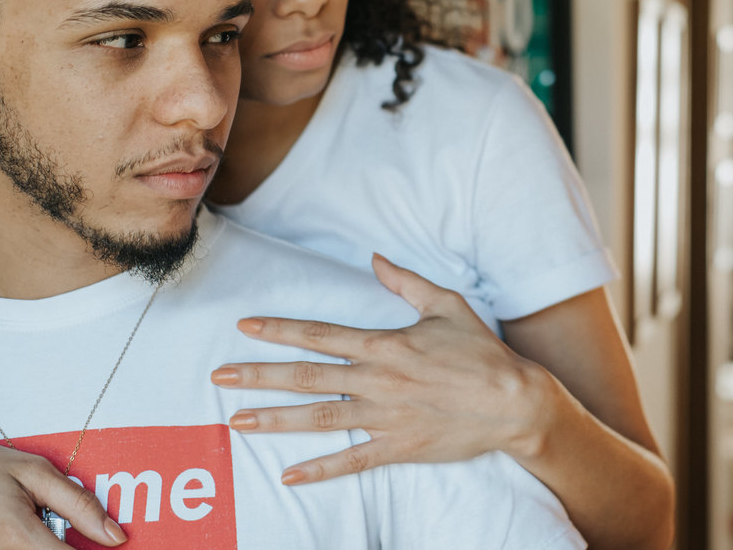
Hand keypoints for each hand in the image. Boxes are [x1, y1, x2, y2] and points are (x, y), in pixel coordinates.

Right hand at [0, 442, 126, 547]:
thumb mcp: (35, 473)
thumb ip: (79, 504)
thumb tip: (114, 535)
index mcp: (16, 535)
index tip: (111, 544)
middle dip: (71, 545)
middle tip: (66, 522)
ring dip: (50, 544)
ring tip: (38, 519)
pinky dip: (34, 545)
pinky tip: (28, 528)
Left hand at [210, 254, 552, 484]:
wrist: (512, 401)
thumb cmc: (480, 352)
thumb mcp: (446, 305)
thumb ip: (406, 282)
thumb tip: (375, 258)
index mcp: (385, 344)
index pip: (320, 335)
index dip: (280, 329)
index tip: (246, 327)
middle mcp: (377, 380)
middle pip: (306, 377)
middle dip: (259, 375)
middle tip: (219, 377)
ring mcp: (385, 417)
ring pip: (319, 418)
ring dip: (275, 419)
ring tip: (238, 421)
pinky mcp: (398, 447)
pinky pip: (352, 461)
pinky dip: (319, 469)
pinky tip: (289, 474)